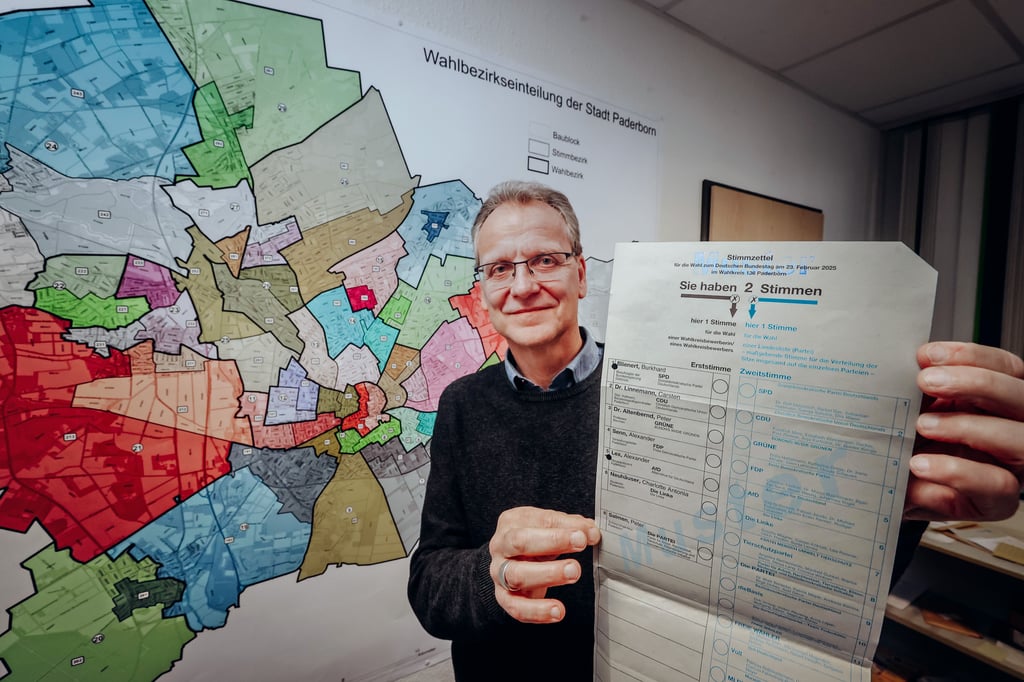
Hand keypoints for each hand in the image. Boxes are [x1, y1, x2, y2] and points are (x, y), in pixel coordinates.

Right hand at [488, 506, 600, 623]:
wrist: (512, 562)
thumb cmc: (535, 540)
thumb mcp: (551, 528)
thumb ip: (572, 526)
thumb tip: (591, 533)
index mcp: (511, 522)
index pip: (537, 521)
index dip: (563, 528)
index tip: (585, 535)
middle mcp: (501, 546)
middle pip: (520, 542)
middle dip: (552, 542)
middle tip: (580, 544)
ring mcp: (499, 573)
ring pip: (517, 575)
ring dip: (548, 575)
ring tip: (573, 574)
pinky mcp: (504, 598)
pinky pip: (517, 607)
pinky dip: (538, 612)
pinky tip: (558, 611)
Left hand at [904, 342, 1023, 520]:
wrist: (889, 490)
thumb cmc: (907, 444)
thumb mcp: (912, 410)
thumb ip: (920, 389)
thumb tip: (909, 362)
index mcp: (998, 402)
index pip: (1007, 369)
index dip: (973, 357)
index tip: (929, 355)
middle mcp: (1014, 430)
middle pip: (1021, 398)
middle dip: (976, 383)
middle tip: (926, 381)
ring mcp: (1011, 466)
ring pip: (1019, 440)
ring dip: (968, 427)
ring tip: (921, 425)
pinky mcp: (996, 501)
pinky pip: (996, 484)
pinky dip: (956, 471)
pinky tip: (920, 464)